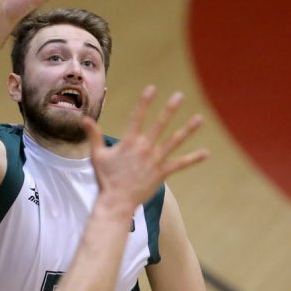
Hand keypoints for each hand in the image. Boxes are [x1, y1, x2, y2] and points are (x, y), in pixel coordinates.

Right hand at [84, 85, 207, 207]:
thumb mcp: (97, 155)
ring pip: (174, 141)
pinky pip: (180, 164)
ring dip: (187, 129)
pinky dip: (193, 158)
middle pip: (160, 124)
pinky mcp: (163, 172)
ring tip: (199, 118)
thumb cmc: (106, 179)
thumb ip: (94, 135)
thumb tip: (84, 118)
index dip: (144, 101)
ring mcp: (155, 160)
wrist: (117, 201)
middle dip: (170, 109)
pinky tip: (205, 153)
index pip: (137, 116)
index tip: (152, 88)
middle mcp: (144, 148)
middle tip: (179, 96)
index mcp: (129, 142)